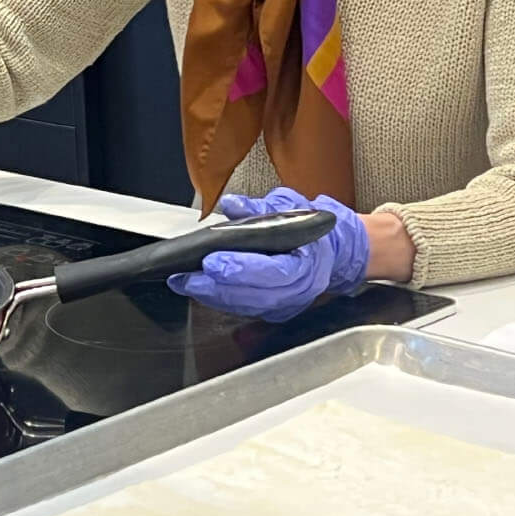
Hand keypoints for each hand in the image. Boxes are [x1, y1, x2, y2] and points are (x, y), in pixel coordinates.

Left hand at [167, 190, 370, 322]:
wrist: (330, 249)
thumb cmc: (308, 227)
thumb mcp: (288, 207)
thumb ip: (258, 208)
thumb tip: (232, 204)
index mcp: (306, 261)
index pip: (273, 271)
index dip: (241, 269)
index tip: (212, 261)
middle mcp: (299, 288)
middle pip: (255, 296)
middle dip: (217, 288)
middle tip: (187, 278)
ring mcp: (288, 303)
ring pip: (247, 307)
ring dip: (213, 297)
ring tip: (185, 282)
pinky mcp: (276, 311)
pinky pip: (245, 310)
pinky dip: (220, 301)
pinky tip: (200, 289)